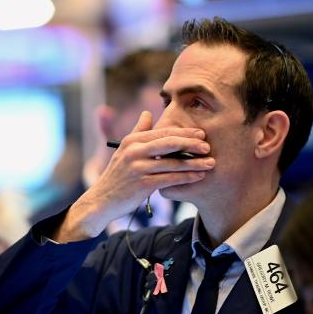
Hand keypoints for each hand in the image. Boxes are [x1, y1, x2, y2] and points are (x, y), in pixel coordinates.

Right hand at [55, 111, 214, 241]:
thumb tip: (147, 113)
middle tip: (208, 146)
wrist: (101, 200)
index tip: (201, 134)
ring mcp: (138, 168)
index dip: (184, 133)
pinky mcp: (143, 185)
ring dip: (195, 163)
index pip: (163, 132)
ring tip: (211, 163)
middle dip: (192, 144)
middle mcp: (135, 151)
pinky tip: (199, 177)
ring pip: (173, 162)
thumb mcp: (124, 150)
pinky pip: (171, 179)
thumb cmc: (117, 176)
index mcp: (132, 140)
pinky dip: (187, 177)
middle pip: (170, 143)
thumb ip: (138, 131)